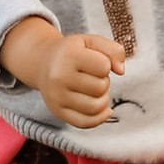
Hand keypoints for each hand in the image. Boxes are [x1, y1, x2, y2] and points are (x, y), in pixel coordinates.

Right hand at [0, 15, 126, 126]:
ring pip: (96, 107)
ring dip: (102, 99)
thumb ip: (114, 49)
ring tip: (94, 90)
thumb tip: (121, 71)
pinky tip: (102, 108)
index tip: (95, 62)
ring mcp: (57, 96)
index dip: (106, 64)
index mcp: (69, 56)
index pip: (104, 66)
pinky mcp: (57, 111)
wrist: (42, 62)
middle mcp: (59, 77)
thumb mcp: (91, 41)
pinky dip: (99, 117)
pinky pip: (85, 122)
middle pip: (101, 87)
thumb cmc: (72, 52)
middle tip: (92, 76)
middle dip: (103, 81)